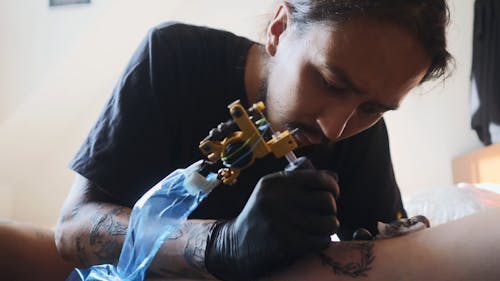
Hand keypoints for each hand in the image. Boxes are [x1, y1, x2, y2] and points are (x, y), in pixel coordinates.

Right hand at [205, 169, 339, 280]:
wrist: (237, 244)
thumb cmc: (262, 214)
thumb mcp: (274, 189)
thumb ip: (301, 178)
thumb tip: (333, 176)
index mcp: (275, 182)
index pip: (317, 177)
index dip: (331, 186)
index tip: (331, 194)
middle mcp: (276, 198)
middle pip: (326, 200)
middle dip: (330, 209)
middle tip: (323, 214)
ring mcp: (280, 221)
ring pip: (328, 222)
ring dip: (329, 226)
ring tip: (320, 228)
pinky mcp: (285, 243)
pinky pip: (320, 240)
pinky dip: (321, 241)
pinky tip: (312, 240)